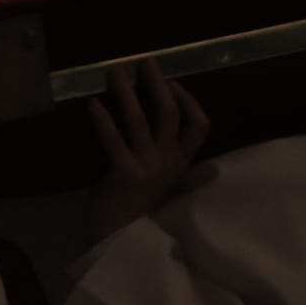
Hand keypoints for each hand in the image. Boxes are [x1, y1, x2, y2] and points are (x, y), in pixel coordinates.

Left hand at [85, 60, 209, 240]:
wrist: (120, 242)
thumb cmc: (139, 211)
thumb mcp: (167, 189)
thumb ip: (186, 175)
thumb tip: (213, 168)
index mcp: (181, 163)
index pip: (200, 126)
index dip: (189, 100)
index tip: (174, 81)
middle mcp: (169, 163)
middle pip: (169, 115)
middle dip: (158, 85)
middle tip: (145, 61)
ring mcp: (148, 168)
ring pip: (141, 122)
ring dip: (127, 94)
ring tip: (115, 73)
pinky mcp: (124, 175)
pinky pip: (114, 141)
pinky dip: (102, 121)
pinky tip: (92, 104)